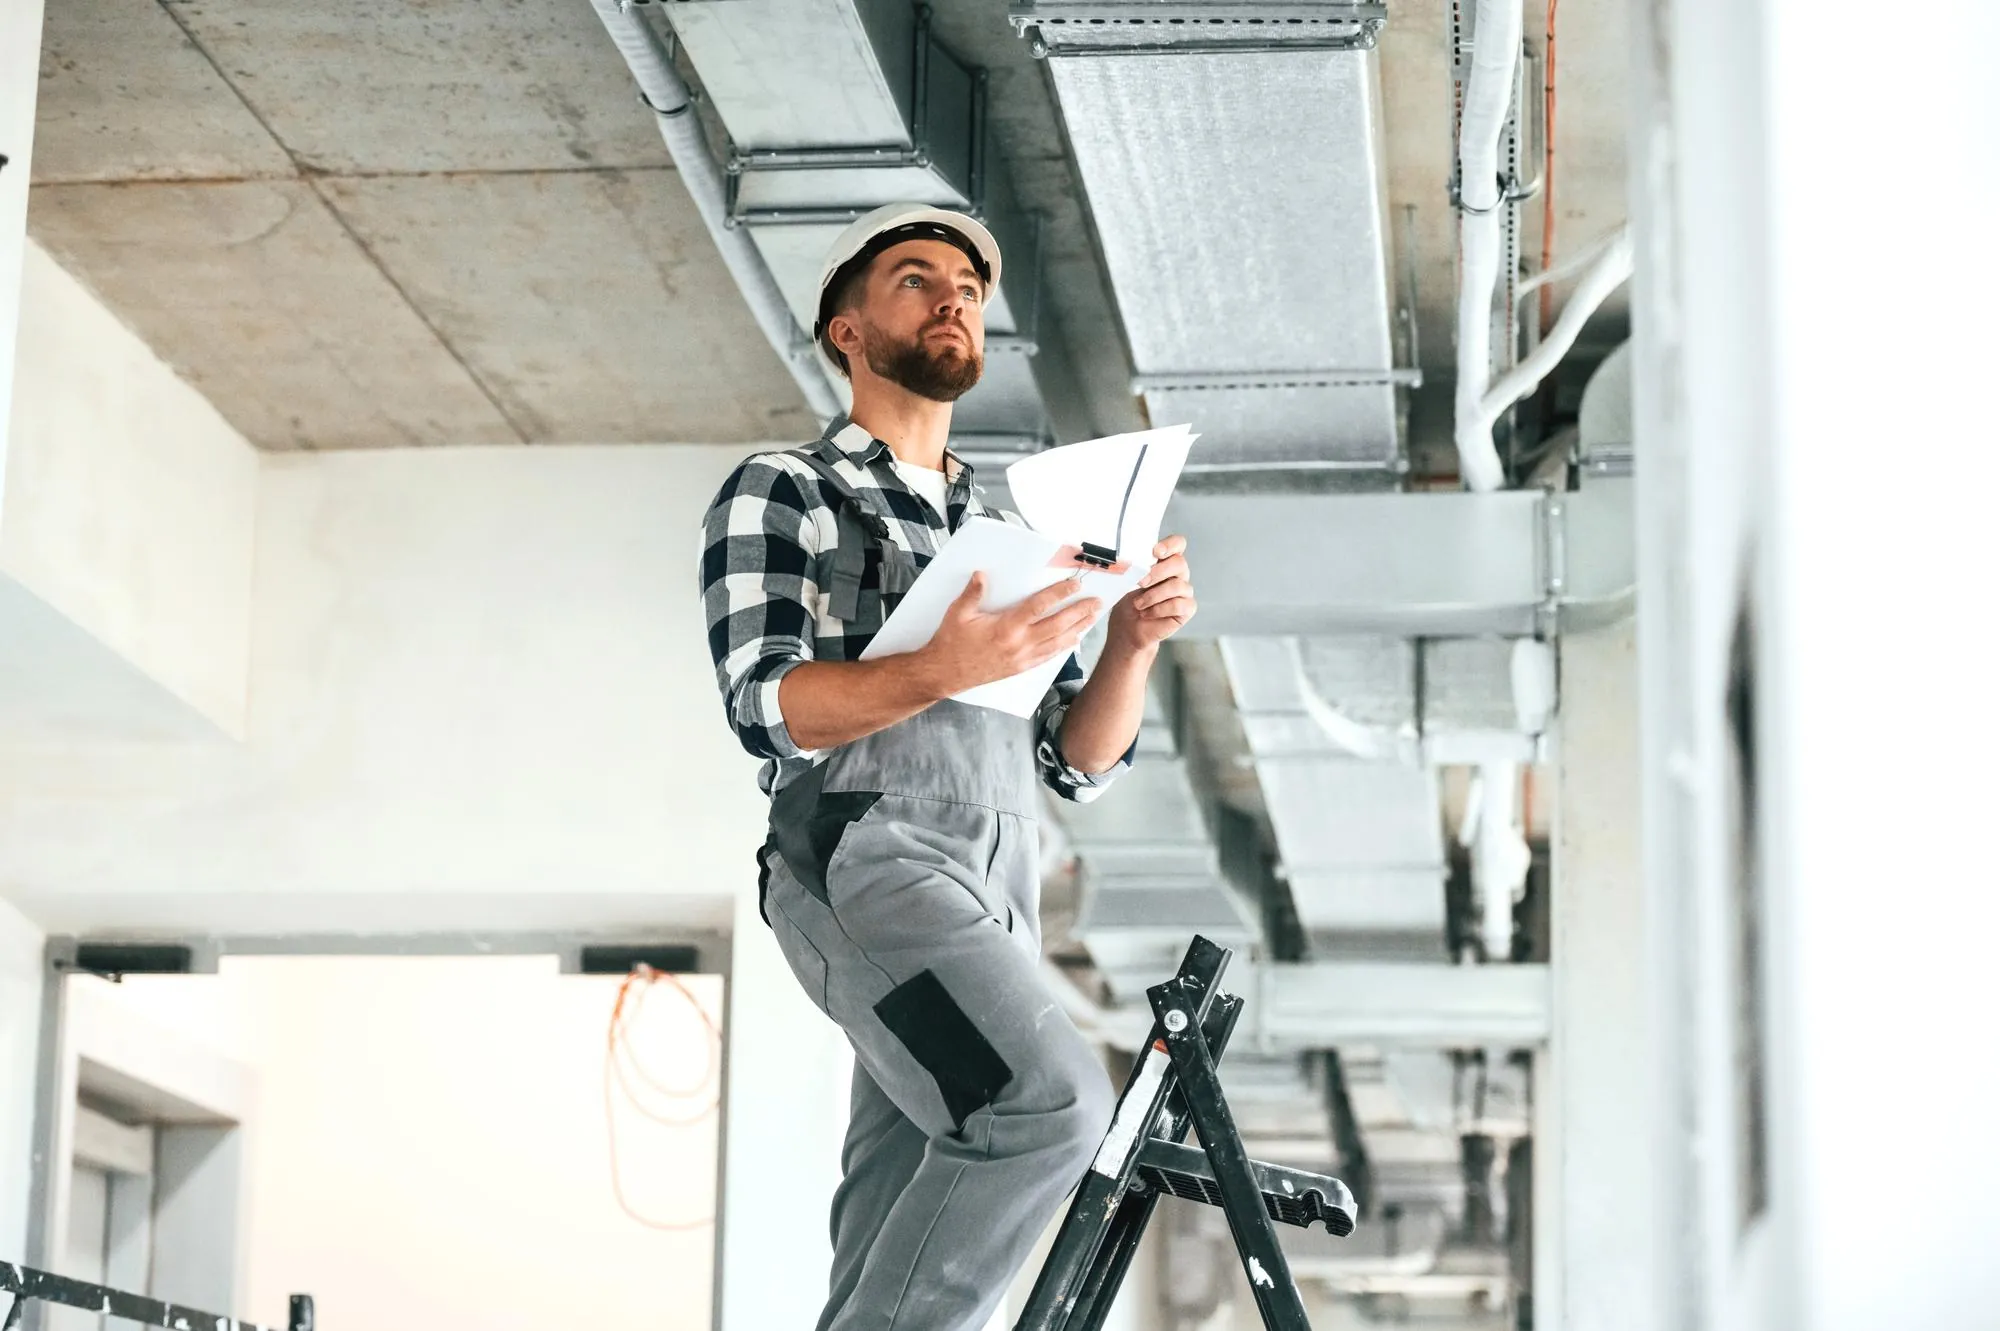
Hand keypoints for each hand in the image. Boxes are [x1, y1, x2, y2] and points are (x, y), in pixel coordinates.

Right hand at [915, 573, 1103, 697]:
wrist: (945, 674)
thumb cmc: (951, 643)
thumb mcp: (957, 613)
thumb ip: (973, 593)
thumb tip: (982, 574)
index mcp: (1006, 626)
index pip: (1039, 606)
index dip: (1059, 594)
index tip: (1075, 585)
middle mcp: (1019, 643)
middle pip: (1057, 625)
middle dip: (1079, 612)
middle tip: (1096, 602)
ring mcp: (1022, 658)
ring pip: (1057, 642)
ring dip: (1077, 629)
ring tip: (1092, 618)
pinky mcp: (1020, 668)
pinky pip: (1048, 657)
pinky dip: (1063, 648)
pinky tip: (1073, 641)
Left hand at [1107, 536, 1195, 654]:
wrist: (1128, 629)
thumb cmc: (1128, 603)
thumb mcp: (1126, 582)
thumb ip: (1134, 568)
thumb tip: (1129, 560)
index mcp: (1165, 561)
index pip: (1178, 544)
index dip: (1170, 544)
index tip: (1155, 552)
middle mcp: (1178, 574)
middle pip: (1179, 563)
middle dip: (1157, 572)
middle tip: (1140, 582)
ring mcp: (1184, 591)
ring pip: (1178, 585)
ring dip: (1153, 595)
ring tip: (1138, 604)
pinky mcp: (1187, 609)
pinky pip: (1179, 605)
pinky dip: (1159, 609)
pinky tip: (1147, 613)